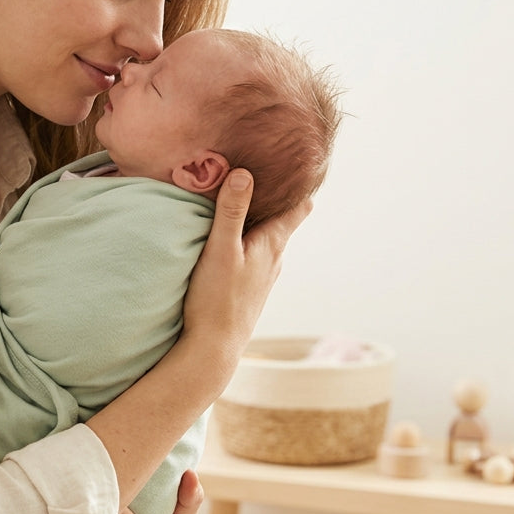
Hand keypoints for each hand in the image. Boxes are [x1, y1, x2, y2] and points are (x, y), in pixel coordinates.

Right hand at [181, 169, 311, 354]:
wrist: (214, 348)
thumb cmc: (217, 298)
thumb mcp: (221, 249)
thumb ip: (231, 212)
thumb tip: (243, 173)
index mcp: (272, 244)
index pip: (298, 208)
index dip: (299, 187)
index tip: (295, 165)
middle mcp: (274, 259)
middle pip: (283, 222)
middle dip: (275, 200)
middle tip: (265, 174)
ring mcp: (263, 277)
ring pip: (269, 240)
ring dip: (260, 222)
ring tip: (247, 202)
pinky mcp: (249, 289)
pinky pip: (256, 255)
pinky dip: (250, 241)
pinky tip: (234, 243)